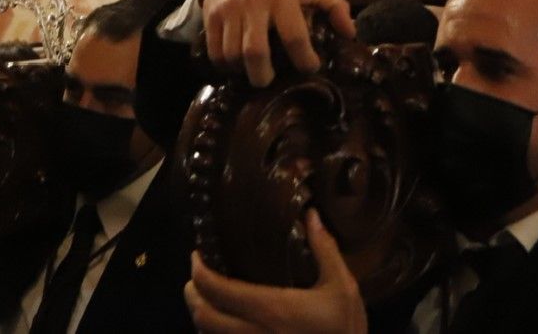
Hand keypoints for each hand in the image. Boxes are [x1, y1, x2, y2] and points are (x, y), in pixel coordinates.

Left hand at [186, 209, 364, 332]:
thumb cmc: (345, 330)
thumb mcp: (343, 287)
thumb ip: (324, 250)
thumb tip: (311, 215)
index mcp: (272, 308)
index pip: (217, 290)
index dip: (198, 272)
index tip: (197, 256)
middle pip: (202, 317)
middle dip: (192, 295)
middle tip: (196, 278)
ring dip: (202, 316)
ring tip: (208, 298)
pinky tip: (228, 322)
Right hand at [199, 0, 355, 87]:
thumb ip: (333, 7)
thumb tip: (351, 33)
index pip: (295, 36)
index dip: (305, 59)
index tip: (309, 67)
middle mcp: (255, 2)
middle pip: (255, 51)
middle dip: (263, 75)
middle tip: (268, 80)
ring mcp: (230, 9)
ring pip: (232, 54)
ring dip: (243, 71)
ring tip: (252, 72)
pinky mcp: (211, 16)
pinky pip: (214, 52)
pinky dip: (225, 66)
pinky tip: (235, 64)